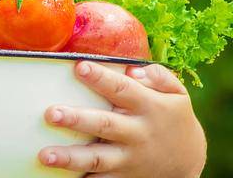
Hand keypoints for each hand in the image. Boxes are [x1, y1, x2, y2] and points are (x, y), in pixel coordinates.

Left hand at [38, 61, 205, 176]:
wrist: (188, 161)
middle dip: (76, 119)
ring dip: (70, 157)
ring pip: (96, 158)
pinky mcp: (122, 177)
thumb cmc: (173, 119)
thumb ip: (158, 77)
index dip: (100, 78)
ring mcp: (128, 158)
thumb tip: (132, 70)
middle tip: (51, 113)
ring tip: (45, 155)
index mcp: (149, 106)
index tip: (79, 67)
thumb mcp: (177, 95)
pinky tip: (57, 177)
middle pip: (104, 125)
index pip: (122, 89)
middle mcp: (137, 133)